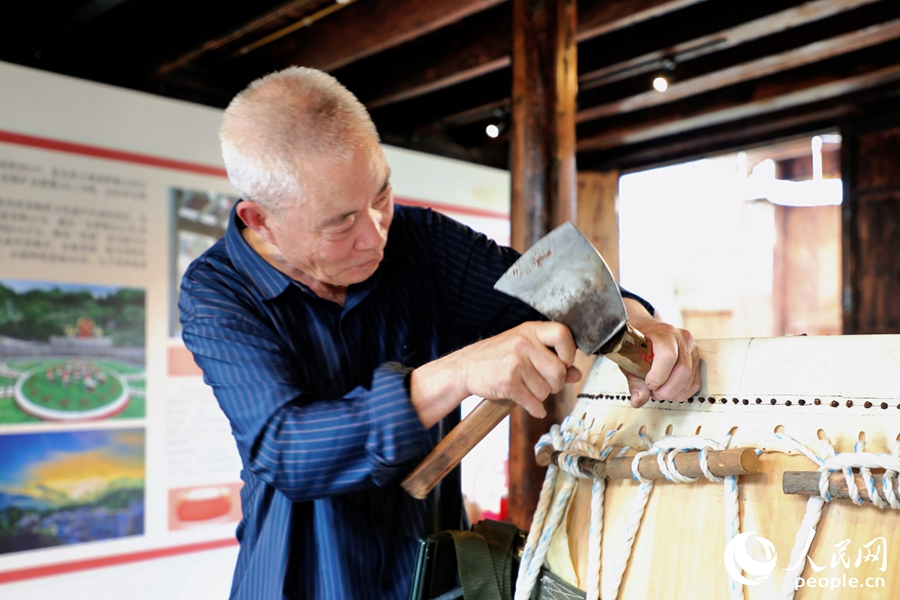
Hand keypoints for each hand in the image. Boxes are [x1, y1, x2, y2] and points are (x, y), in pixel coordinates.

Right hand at [410, 322, 581, 426]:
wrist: (466, 367)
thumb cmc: (499, 357)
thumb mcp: (525, 349)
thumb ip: (552, 359)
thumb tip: (577, 373)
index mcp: (531, 330)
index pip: (563, 334)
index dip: (569, 353)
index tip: (562, 362)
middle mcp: (524, 343)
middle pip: (559, 371)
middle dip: (555, 384)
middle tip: (542, 383)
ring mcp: (515, 362)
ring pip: (547, 391)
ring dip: (540, 396)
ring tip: (526, 389)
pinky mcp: (508, 382)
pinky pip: (533, 403)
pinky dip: (534, 409)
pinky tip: (530, 405)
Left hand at [622, 299, 699, 407]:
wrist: (646, 329)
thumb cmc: (637, 342)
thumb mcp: (630, 358)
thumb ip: (634, 380)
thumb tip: (638, 400)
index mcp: (664, 333)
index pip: (668, 355)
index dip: (658, 375)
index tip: (648, 384)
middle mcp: (682, 339)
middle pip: (683, 370)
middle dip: (667, 389)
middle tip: (654, 393)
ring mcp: (692, 349)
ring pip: (690, 379)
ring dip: (673, 393)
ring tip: (659, 392)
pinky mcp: (696, 361)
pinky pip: (695, 383)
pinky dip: (682, 393)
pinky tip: (670, 392)